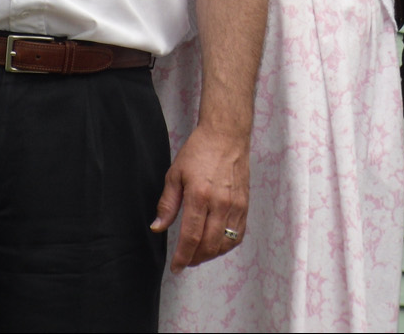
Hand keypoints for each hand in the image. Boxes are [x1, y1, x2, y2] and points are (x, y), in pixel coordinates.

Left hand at [151, 124, 248, 271]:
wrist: (226, 136)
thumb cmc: (199, 151)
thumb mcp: (175, 174)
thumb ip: (167, 204)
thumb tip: (158, 227)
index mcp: (200, 196)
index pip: (191, 237)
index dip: (182, 257)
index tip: (176, 267)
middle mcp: (220, 203)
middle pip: (209, 245)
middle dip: (195, 259)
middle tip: (185, 262)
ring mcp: (236, 205)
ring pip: (224, 243)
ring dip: (210, 255)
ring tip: (198, 254)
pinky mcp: (245, 205)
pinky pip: (238, 235)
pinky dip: (226, 245)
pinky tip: (215, 244)